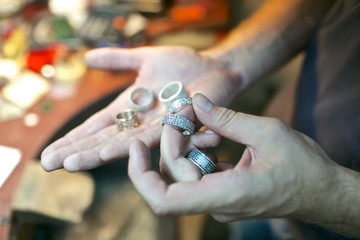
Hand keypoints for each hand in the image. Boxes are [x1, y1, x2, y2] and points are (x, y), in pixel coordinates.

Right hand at [41, 46, 239, 171]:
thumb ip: (118, 60)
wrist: (215, 67)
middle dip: (77, 151)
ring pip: (123, 143)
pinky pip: (153, 137)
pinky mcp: (177, 125)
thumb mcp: (145, 58)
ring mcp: (158, 126)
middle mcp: (140, 122)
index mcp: (130, 108)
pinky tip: (109, 151)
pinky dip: (132, 144)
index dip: (73, 138)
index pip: (96, 126)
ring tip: (73, 162)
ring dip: (97, 152)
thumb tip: (87, 57)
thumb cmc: (183, 65)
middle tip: (49, 164)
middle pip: (103, 139)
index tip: (49, 152)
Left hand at [128, 93, 335, 221]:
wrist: (321, 190)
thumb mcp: (267, 133)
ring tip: (201, 119)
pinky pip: (196, 171)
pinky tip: (211, 133)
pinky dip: (196, 150)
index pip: (164, 200)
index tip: (136, 146)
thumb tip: (197, 102)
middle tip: (186, 110)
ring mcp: (217, 200)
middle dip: (171, 139)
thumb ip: (227, 119)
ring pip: (181, 172)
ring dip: (184, 142)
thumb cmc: (304, 167)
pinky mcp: (221, 192)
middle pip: (172, 173)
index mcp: (225, 195)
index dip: (141, 175)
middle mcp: (215, 203)